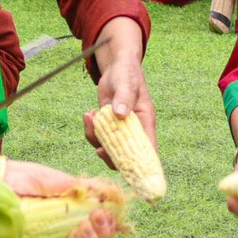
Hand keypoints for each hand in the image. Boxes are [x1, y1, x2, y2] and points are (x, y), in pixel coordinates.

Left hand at [0, 158, 121, 237]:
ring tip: (85, 227)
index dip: (107, 228)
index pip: (97, 233)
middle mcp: (63, 236)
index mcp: (71, 220)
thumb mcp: (62, 181)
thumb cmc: (26, 178)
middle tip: (98, 219)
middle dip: (102, 236)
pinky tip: (75, 235)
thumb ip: (87, 191)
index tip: (107, 214)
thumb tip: (112, 195)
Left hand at [85, 18, 153, 166]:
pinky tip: (88, 113)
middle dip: (111, 157)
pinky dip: (90, 129)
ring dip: (95, 138)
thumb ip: (124, 98)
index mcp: (145, 122)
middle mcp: (134, 130)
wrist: (116, 67)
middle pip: (126, 156)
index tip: (128, 170)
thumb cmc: (126, 73)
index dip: (141, 164)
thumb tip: (121, 115)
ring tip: (90, 115)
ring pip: (108, 148)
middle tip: (99, 150)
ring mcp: (120, 129)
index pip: (148, 149)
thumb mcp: (126, 82)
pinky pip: (98, 137)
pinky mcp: (108, 126)